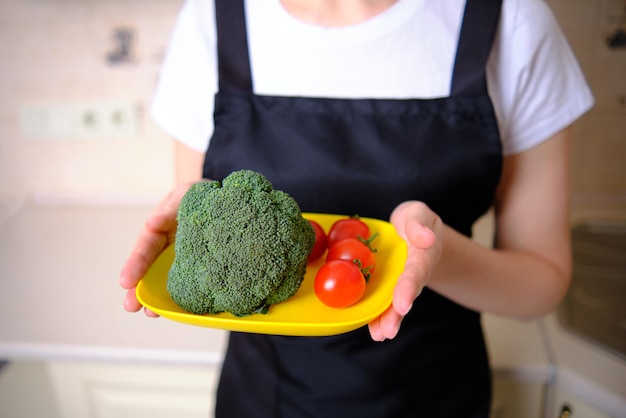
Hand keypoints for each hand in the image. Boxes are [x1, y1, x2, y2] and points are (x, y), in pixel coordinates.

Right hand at [119, 182, 194, 316]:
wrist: (227, 201)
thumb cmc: (201, 196)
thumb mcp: (186, 194)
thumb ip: (171, 209)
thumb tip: (152, 224)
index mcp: (162, 228)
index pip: (146, 245)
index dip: (136, 263)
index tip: (126, 281)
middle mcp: (168, 246)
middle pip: (150, 269)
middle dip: (139, 288)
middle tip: (130, 306)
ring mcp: (183, 258)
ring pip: (167, 280)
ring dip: (157, 297)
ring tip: (150, 313)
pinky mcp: (200, 267)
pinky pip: (191, 283)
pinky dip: (186, 297)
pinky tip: (183, 311)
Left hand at [368, 201, 442, 340]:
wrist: (413, 230)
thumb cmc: (413, 221)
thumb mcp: (417, 214)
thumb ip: (419, 224)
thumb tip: (426, 238)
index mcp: (422, 254)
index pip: (415, 271)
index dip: (408, 287)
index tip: (403, 304)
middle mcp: (414, 273)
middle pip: (407, 295)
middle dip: (397, 313)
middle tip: (388, 330)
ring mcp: (402, 282)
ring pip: (396, 304)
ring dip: (388, 320)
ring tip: (380, 335)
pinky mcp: (390, 287)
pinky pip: (385, 303)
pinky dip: (379, 317)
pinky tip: (374, 331)